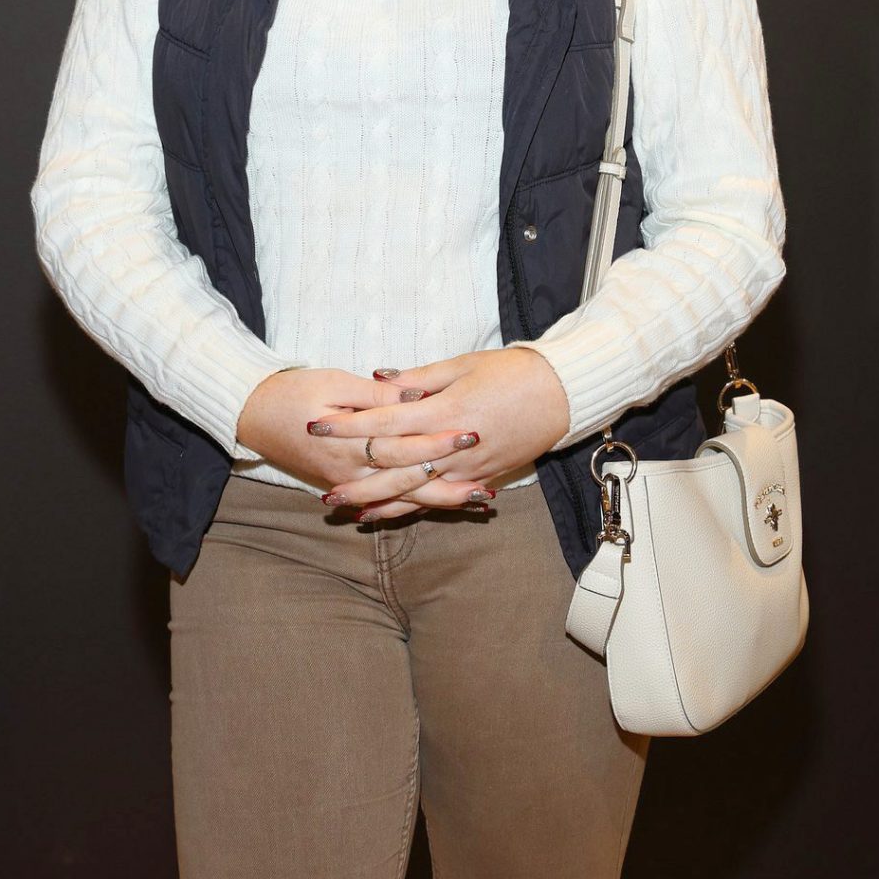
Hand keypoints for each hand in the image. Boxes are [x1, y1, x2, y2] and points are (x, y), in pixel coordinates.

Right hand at [234, 365, 494, 499]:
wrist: (252, 415)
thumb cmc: (294, 391)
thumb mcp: (333, 382)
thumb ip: (374, 395)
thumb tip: (412, 396)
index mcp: (349, 441)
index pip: (401, 444)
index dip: (437, 441)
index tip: (470, 434)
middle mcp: (349, 470)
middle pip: (407, 482)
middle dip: (448, 482)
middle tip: (486, 483)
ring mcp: (347, 482)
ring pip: (399, 499)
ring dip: (439, 502)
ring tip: (477, 501)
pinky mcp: (346, 485)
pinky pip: (384, 502)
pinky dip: (415, 506)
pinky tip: (442, 507)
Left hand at [304, 346, 570, 521]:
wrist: (562, 394)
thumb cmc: (513, 371)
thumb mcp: (463, 364)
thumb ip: (418, 376)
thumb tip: (380, 378)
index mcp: (444, 410)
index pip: (384, 421)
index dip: (348, 426)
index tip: (316, 425)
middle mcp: (453, 446)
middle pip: (393, 466)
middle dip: (355, 478)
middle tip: (321, 490)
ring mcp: (468, 467)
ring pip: (415, 491)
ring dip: (378, 502)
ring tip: (345, 510)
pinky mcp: (481, 478)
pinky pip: (440, 499)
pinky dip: (411, 508)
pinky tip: (386, 514)